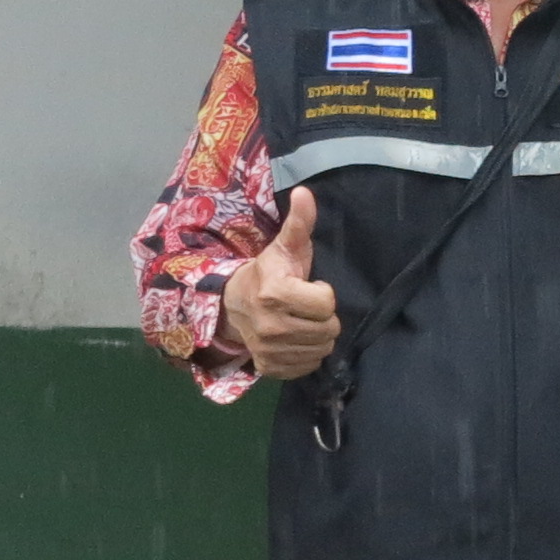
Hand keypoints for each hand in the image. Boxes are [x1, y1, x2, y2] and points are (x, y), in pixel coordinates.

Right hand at [224, 186, 342, 381]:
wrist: (231, 305)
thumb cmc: (267, 273)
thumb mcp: (284, 247)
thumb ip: (299, 223)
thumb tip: (305, 193)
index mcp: (275, 294)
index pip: (327, 304)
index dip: (323, 294)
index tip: (309, 286)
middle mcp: (270, 326)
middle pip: (329, 329)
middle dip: (323, 316)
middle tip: (306, 306)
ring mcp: (268, 350)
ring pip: (322, 349)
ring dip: (318, 335)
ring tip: (301, 320)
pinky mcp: (269, 367)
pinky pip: (308, 366)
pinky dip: (307, 354)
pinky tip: (295, 339)